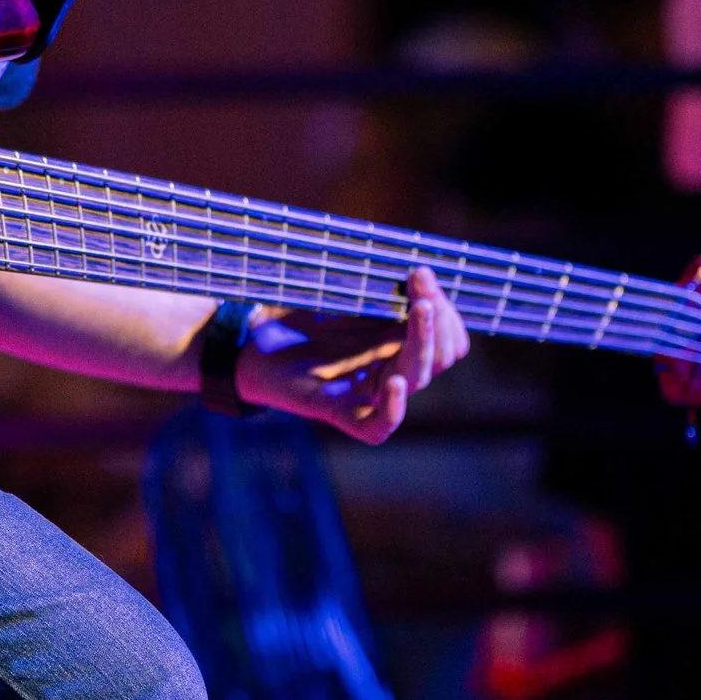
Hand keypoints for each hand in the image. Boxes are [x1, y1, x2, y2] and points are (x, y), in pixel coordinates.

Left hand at [237, 270, 468, 442]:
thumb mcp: (350, 298)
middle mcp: (392, 373)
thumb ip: (385, 293)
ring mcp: (369, 396)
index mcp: (401, 348)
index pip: (449, 341)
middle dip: (438, 318)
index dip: (446, 311)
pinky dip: (392, 407)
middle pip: (440, 358)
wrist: (251, 342)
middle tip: (421, 285)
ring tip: (420, 310)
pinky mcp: (341, 415)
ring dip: (423, 342)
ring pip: (417, 379)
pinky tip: (393, 380)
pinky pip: (379, 426)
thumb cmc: (299, 318)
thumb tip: (422, 273)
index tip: (421, 273)